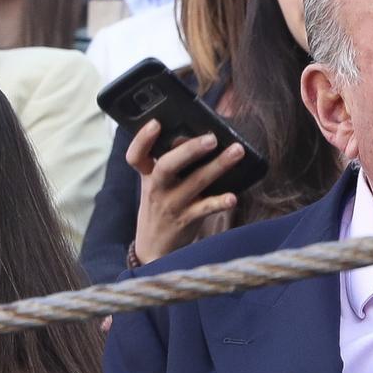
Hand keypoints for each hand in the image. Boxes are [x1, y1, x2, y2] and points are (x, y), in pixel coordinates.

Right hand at [128, 120, 242, 264]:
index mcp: (148, 175)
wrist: (154, 249)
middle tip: (212, 138)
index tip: (156, 123)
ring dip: (218, 166)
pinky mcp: (186, 220)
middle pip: (167, 165)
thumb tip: (202, 136)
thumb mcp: (158, 185)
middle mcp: (158, 188)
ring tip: (237, 151)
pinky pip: (205, 209)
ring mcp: (172, 205)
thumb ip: (172, 163)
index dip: (142, 139)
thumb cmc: (162, 208)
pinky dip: (219, 202)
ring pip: (195, 182)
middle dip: (190, 150)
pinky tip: (232, 198)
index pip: (135, 156)